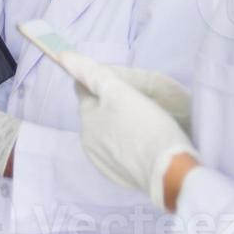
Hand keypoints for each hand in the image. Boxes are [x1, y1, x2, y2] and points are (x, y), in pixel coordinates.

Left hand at [61, 52, 196, 210]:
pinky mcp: (118, 175)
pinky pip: (117, 153)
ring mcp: (102, 161)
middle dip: (109, 105)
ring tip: (142, 123)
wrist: (169, 170)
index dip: (98, 81)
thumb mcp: (120, 92)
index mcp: (87, 119)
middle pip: (95, 114)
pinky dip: (126, 145)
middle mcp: (88, 141)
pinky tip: (143, 143)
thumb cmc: (147, 125)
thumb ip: (91, 73)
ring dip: (117, 126)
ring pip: (105, 134)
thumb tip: (63, 57)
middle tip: (136, 102)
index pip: (84, 90)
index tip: (118, 81)